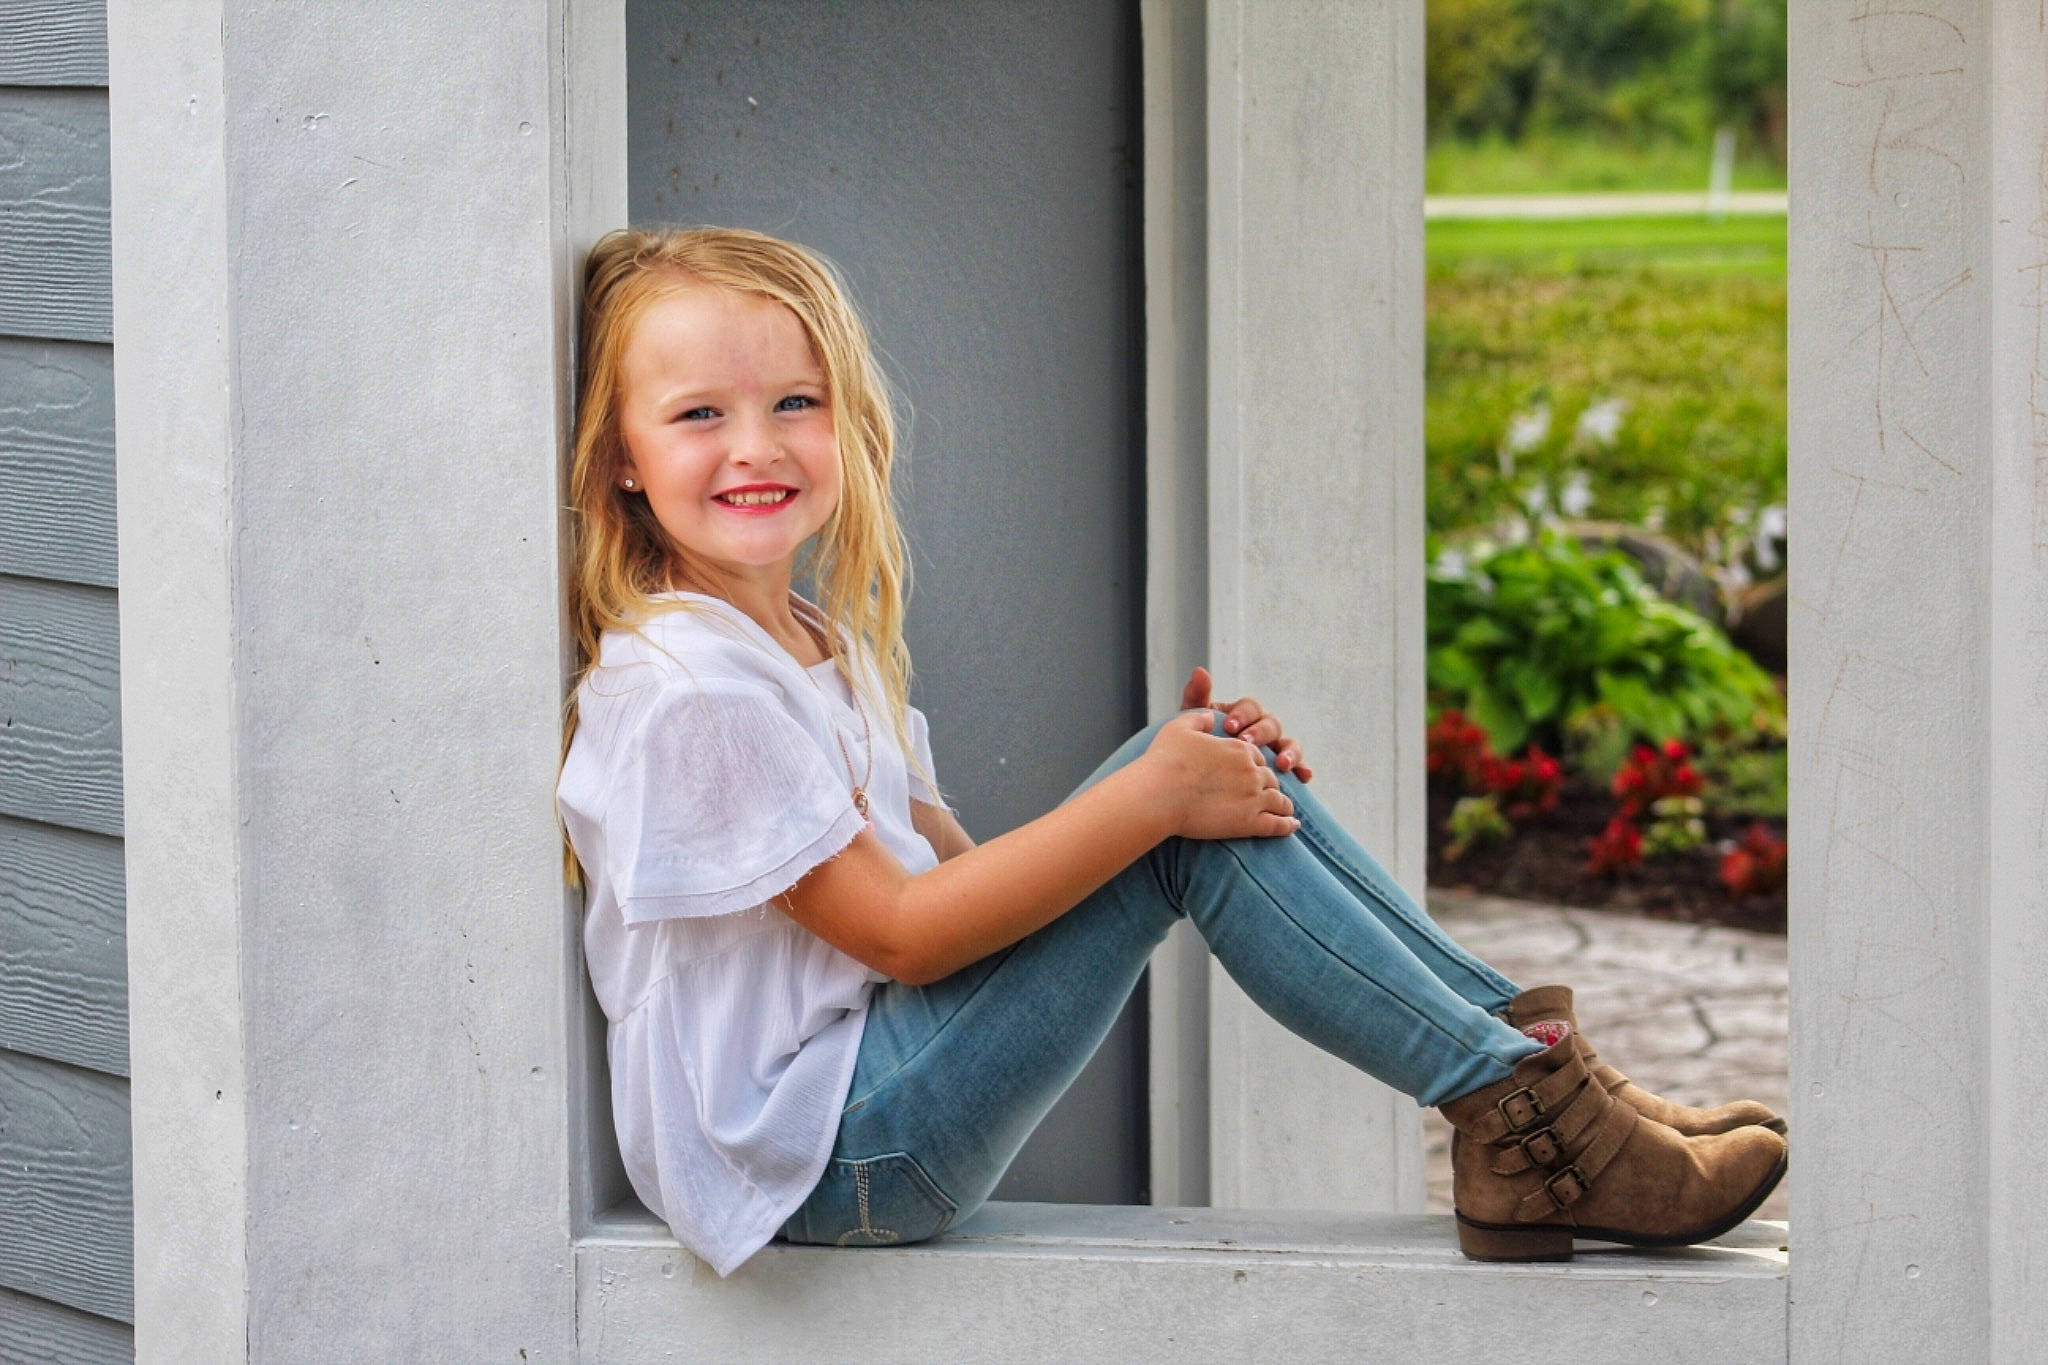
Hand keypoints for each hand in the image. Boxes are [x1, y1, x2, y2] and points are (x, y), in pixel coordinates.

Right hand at [1139, 709, 1298, 840]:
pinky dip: (1288, 825)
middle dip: (1269, 785)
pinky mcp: (1250, 823)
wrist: (1159, 794)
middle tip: (1265, 794)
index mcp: (1239, 747)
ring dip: (1283, 804)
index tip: (1248, 773)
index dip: (1254, 765)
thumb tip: (1212, 715)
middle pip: (1270, 777)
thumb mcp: (1180, 726)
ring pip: (1279, 800)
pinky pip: (1278, 824)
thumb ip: (1200, 717)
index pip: (1257, 755)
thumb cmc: (1165, 760)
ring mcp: (1254, 796)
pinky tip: (1293, 826)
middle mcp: (1252, 770)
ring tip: (1286, 811)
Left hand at [1179, 666, 1313, 781]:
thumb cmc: (1199, 744)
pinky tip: (1304, 776)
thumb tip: (1200, 671)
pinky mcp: (1283, 769)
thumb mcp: (1195, 722)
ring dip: (1289, 752)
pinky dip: (1303, 769)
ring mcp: (1275, 749)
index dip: (1242, 715)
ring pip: (1290, 744)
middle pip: (1271, 724)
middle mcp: (1263, 729)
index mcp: (1244, 714)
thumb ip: (1197, 697)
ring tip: (1281, 765)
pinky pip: (1298, 768)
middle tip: (1246, 743)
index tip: (1229, 726)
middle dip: (1260, 733)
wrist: (1199, 773)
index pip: (1251, 707)